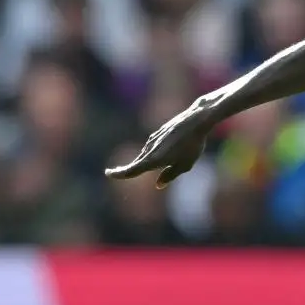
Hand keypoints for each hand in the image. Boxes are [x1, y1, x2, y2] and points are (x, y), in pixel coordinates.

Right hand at [104, 98, 220, 186]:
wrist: (196, 120)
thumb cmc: (193, 145)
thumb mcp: (184, 165)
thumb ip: (170, 175)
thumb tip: (158, 184)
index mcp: (154, 160)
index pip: (132, 170)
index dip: (119, 174)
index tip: (108, 173)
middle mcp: (150, 149)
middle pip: (137, 164)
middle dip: (128, 169)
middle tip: (115, 172)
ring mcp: (153, 140)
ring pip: (146, 155)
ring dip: (146, 162)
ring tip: (154, 165)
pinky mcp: (158, 133)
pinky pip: (152, 147)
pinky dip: (153, 154)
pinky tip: (163, 153)